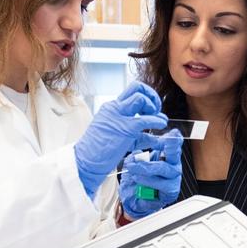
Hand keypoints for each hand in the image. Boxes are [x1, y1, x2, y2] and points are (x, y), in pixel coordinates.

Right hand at [73, 82, 166, 199]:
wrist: (85, 161)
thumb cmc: (100, 151)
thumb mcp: (119, 136)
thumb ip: (138, 131)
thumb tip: (156, 131)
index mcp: (111, 108)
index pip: (132, 91)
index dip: (146, 96)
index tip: (152, 109)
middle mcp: (114, 108)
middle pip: (137, 87)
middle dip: (151, 95)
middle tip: (156, 110)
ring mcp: (119, 117)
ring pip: (140, 98)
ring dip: (153, 106)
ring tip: (156, 119)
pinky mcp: (124, 129)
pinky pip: (145, 119)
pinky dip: (156, 121)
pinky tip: (161, 125)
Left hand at [119, 133, 182, 219]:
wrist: (135, 198)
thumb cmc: (138, 179)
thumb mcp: (134, 162)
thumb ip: (135, 156)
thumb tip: (137, 152)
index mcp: (166, 156)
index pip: (174, 144)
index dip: (174, 139)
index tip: (173, 133)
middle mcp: (172, 166)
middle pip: (174, 154)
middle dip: (168, 147)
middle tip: (159, 142)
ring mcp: (173, 179)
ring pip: (163, 168)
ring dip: (146, 168)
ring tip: (134, 169)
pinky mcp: (171, 192)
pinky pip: (161, 185)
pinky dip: (148, 182)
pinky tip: (138, 181)